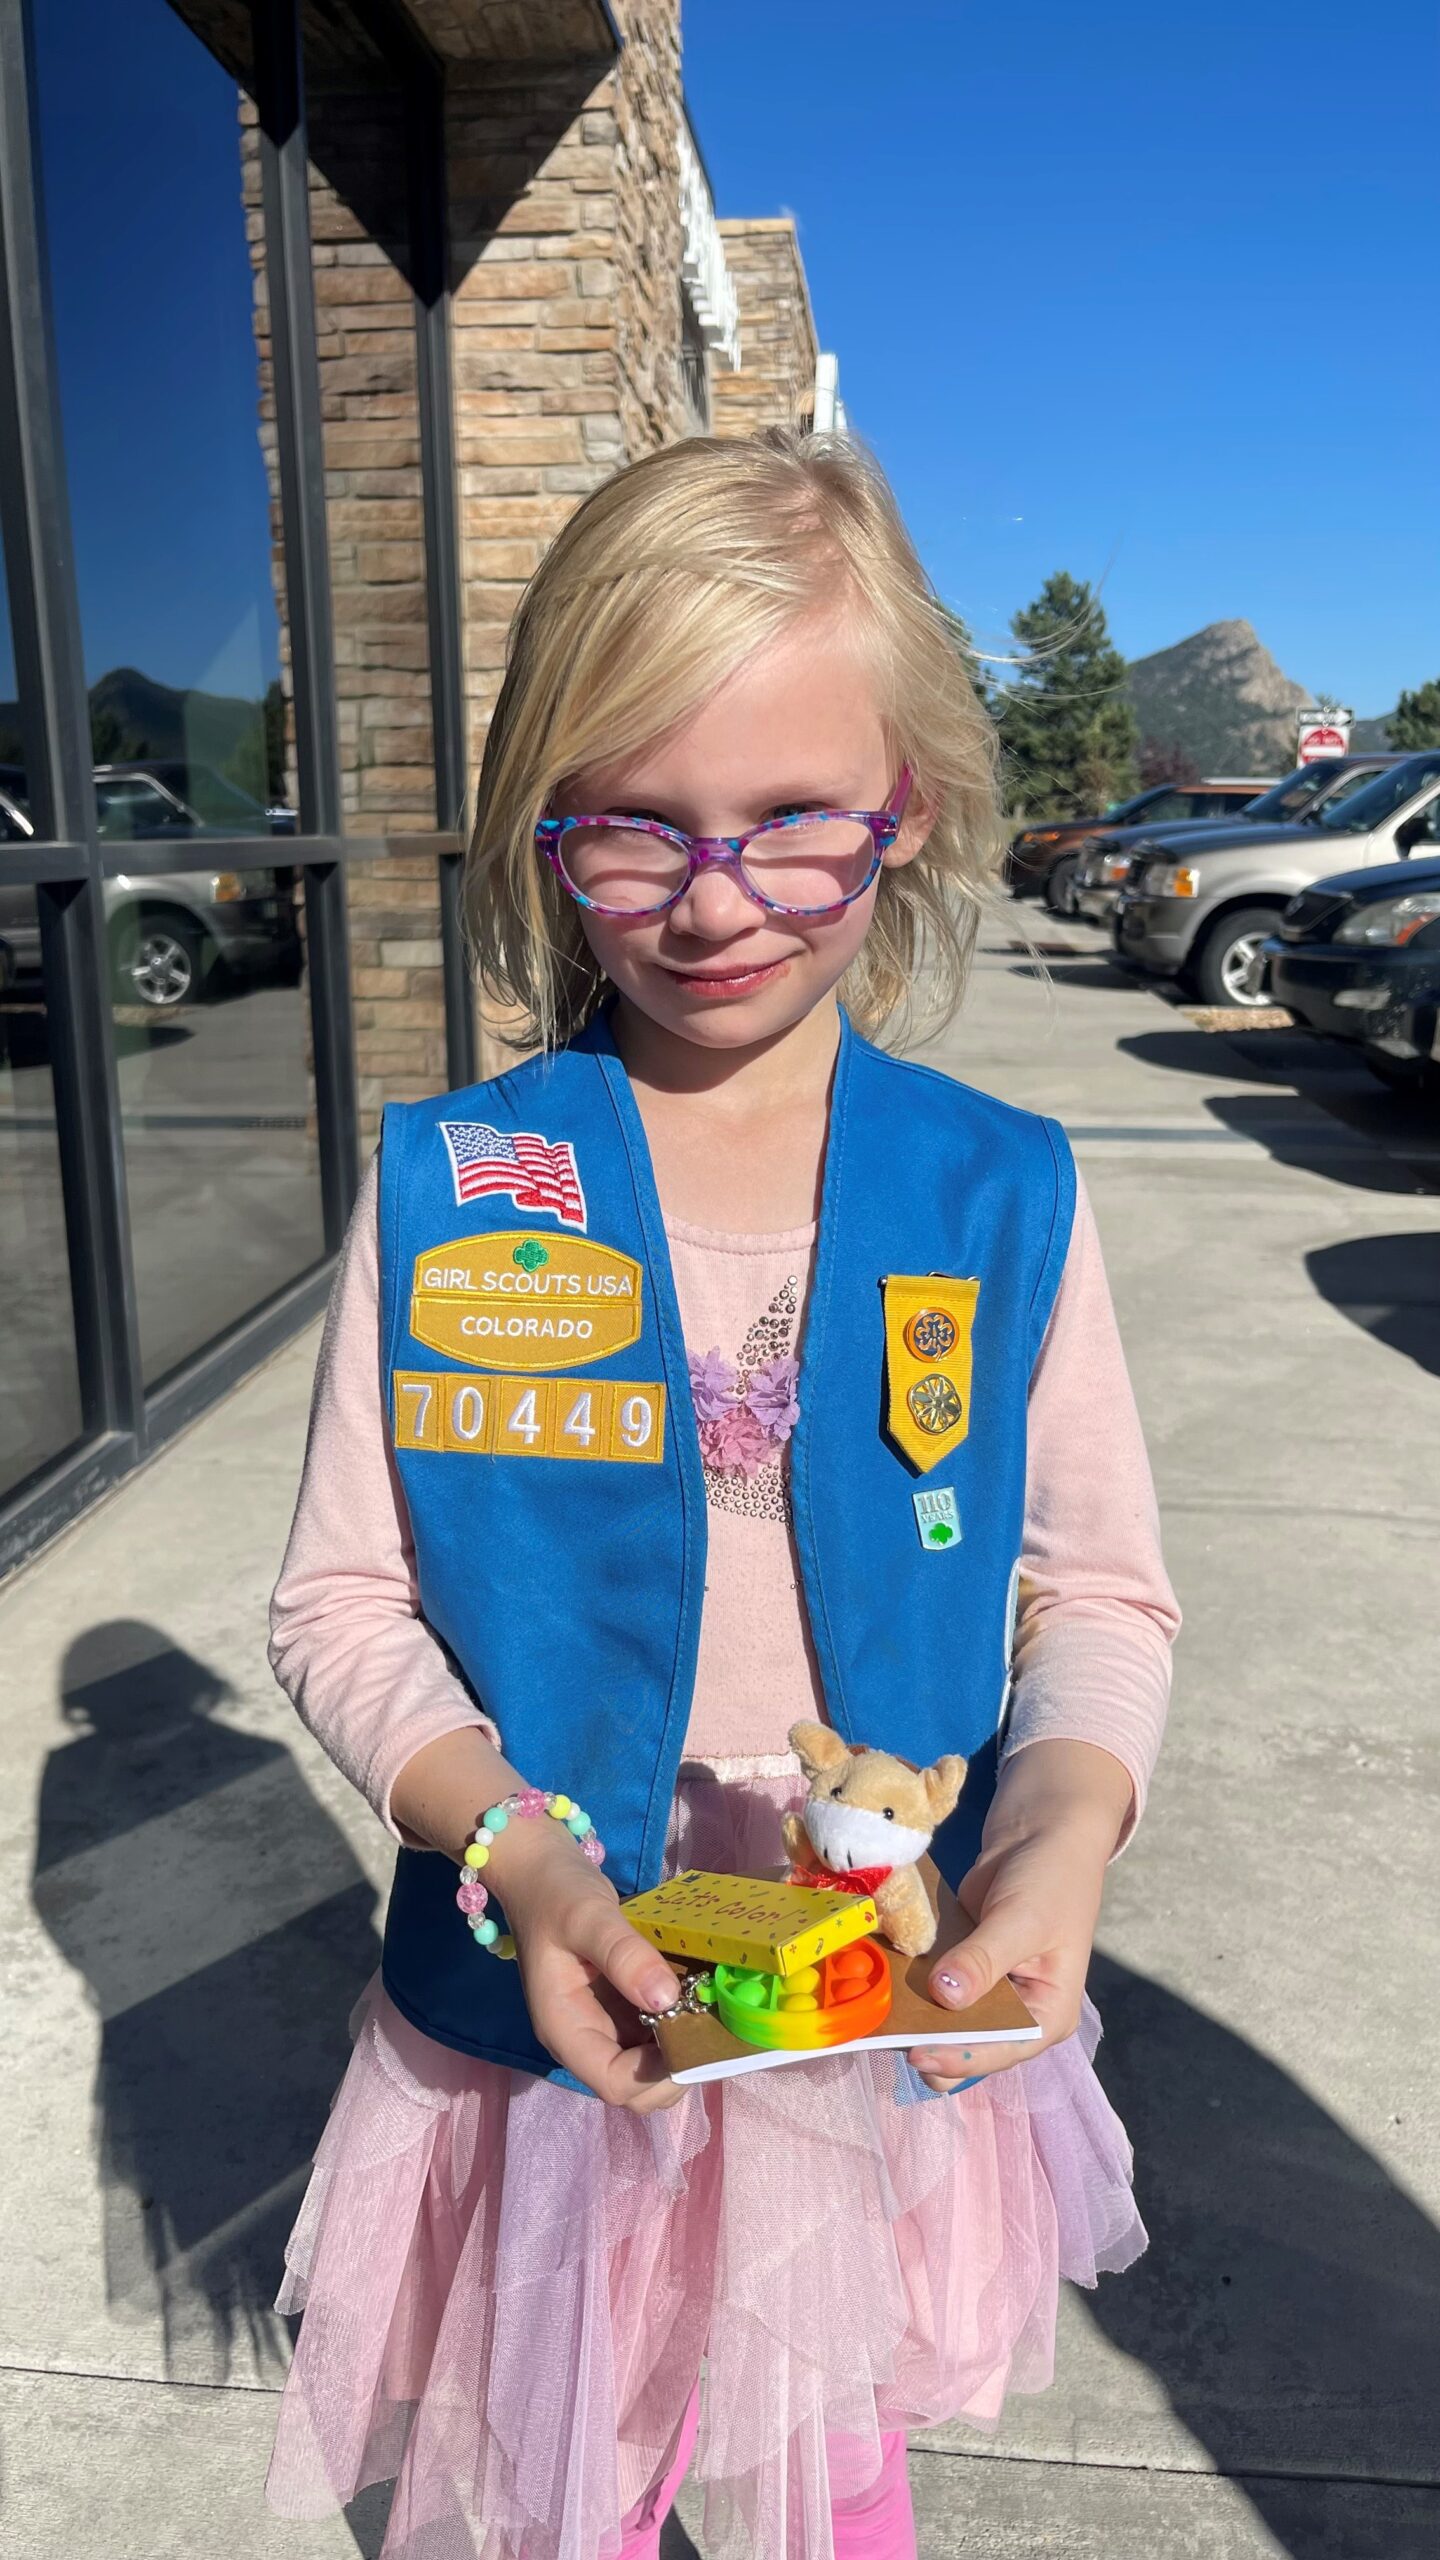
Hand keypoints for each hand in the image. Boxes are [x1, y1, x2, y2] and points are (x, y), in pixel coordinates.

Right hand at [389, 1730, 684, 2111]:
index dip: (659, 2075)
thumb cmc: (554, 1890)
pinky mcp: (619, 2004)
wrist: (539, 1865)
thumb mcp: (587, 1915)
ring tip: (717, 2009)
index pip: (615, 2084)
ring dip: (686, 2044)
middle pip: (637, 2086)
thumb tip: (665, 1997)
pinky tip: (705, 1992)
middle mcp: (586, 2036)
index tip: (695, 2037)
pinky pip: (656, 2029)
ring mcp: (604, 2022)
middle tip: (713, 2021)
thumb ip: (624, 1954)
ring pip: (652, 2062)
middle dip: (679, 2065)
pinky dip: (682, 2019)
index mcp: (566, 2029)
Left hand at [907, 1739, 1131, 2095]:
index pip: (998, 2052)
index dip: (955, 2057)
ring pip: (941, 2021)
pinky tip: (876, 1976)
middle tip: (885, 2024)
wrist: (1038, 1834)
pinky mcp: (958, 1968)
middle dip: (927, 2039)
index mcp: (1046, 2018)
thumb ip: (983, 1959)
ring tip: (873, 2003)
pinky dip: (906, 1986)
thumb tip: (945, 1995)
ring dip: (910, 2014)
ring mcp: (983, 1994)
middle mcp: (1015, 2017)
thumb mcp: (1021, 1919)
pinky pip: (929, 1988)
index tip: (912, 2050)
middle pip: (964, 2045)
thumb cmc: (1049, 1879)